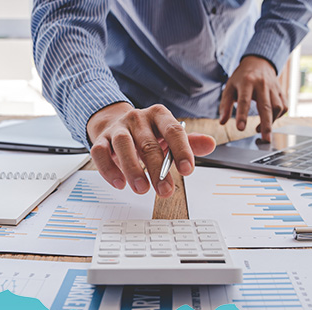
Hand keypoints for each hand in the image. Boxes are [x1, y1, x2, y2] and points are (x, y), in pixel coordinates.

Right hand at [87, 103, 216, 197]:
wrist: (116, 124)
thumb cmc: (147, 134)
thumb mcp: (168, 136)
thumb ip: (189, 142)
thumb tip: (211, 144)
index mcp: (159, 115)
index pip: (173, 130)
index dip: (181, 150)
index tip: (187, 170)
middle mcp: (137, 118)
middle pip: (148, 143)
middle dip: (158, 170)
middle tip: (165, 191)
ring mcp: (117, 128)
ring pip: (123, 145)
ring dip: (133, 169)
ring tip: (141, 189)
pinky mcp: (100, 140)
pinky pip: (100, 152)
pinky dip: (108, 169)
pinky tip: (119, 183)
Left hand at [219, 56, 288, 141]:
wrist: (259, 62)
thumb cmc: (242, 78)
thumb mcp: (229, 87)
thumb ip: (225, 105)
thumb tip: (222, 122)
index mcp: (246, 82)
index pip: (244, 100)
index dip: (242, 115)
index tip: (240, 129)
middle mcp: (262, 84)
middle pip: (266, 107)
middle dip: (266, 125)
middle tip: (265, 139)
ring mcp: (273, 87)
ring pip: (277, 107)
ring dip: (271, 122)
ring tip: (262, 130)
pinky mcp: (281, 91)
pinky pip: (284, 106)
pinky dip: (278, 117)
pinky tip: (270, 120)